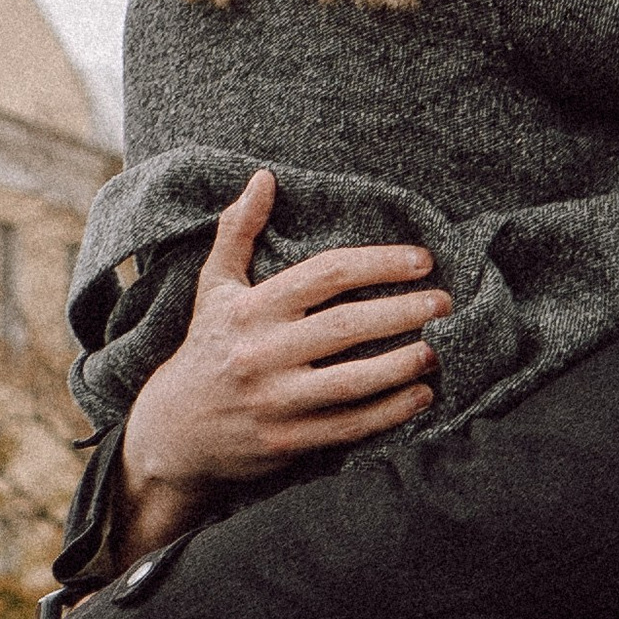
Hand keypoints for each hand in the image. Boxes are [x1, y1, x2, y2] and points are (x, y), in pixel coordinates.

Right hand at [115, 170, 450, 559]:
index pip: (326, 275)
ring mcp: (275, 400)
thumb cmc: (205, 350)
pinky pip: (348, 426)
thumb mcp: (214, 288)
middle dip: (402, 312)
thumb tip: (264, 177)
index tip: (421, 259)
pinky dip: (389, 412)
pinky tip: (421, 396)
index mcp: (251, 309)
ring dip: (401, 363)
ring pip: (351, 380)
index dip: (378, 264)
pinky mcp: (286, 441)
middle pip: (345, 326)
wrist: (173, 432)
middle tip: (445, 302)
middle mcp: (262, 352)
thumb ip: (238, 232)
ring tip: (439, 350)